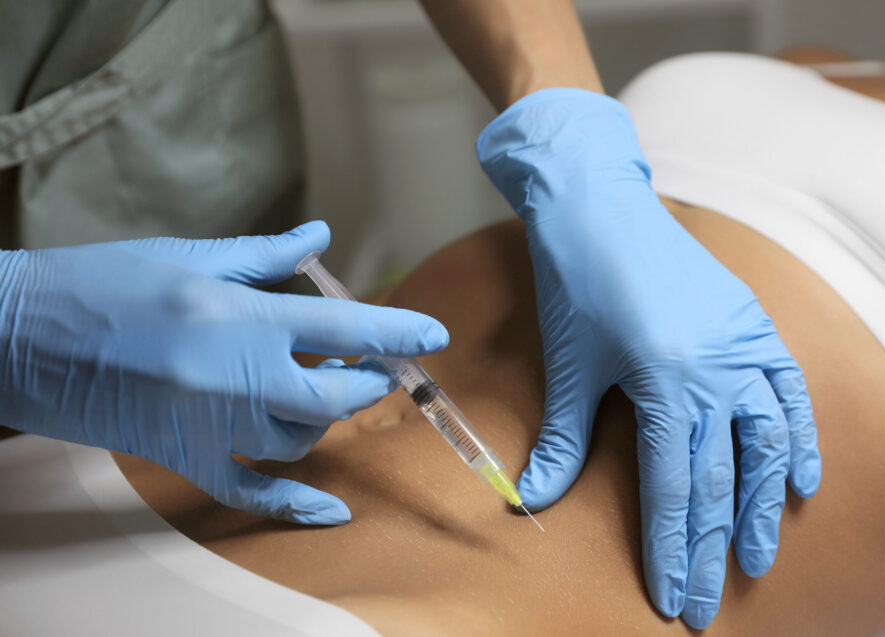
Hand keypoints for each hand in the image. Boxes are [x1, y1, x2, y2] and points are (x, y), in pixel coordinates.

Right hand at [0, 222, 447, 523]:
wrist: (17, 334)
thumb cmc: (103, 281)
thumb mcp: (188, 256)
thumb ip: (264, 256)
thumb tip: (320, 236)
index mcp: (239, 317)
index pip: (342, 328)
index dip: (396, 331)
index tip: (434, 334)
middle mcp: (235, 376)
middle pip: (334, 395)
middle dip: (367, 381)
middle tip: (375, 367)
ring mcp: (211, 425)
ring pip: (300, 439)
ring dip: (323, 418)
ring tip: (321, 392)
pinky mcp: (184, 458)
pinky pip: (251, 493)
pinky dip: (296, 505)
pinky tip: (332, 512)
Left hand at [478, 89, 820, 627]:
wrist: (599, 205)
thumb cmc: (576, 281)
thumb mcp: (569, 366)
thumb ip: (562, 440)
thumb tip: (534, 499)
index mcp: (668, 380)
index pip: (673, 486)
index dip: (672, 548)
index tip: (674, 598)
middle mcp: (718, 367)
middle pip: (719, 477)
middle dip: (712, 547)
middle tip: (711, 603)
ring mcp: (743, 343)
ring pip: (765, 442)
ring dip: (761, 505)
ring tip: (758, 556)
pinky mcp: (752, 324)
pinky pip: (789, 392)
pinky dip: (796, 439)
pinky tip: (799, 478)